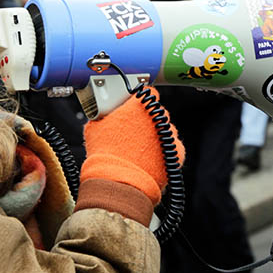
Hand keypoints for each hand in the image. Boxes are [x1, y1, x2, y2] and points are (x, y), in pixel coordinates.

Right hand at [81, 90, 183, 204]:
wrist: (118, 181)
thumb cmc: (105, 155)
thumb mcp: (95, 128)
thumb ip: (103, 115)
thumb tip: (102, 115)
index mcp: (140, 105)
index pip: (148, 91)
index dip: (141, 98)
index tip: (136, 105)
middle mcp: (158, 117)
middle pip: (157, 111)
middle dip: (147, 119)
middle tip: (134, 131)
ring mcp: (169, 134)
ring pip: (165, 130)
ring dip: (156, 135)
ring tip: (140, 149)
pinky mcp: (177, 153)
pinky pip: (172, 148)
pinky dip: (164, 152)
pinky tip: (150, 159)